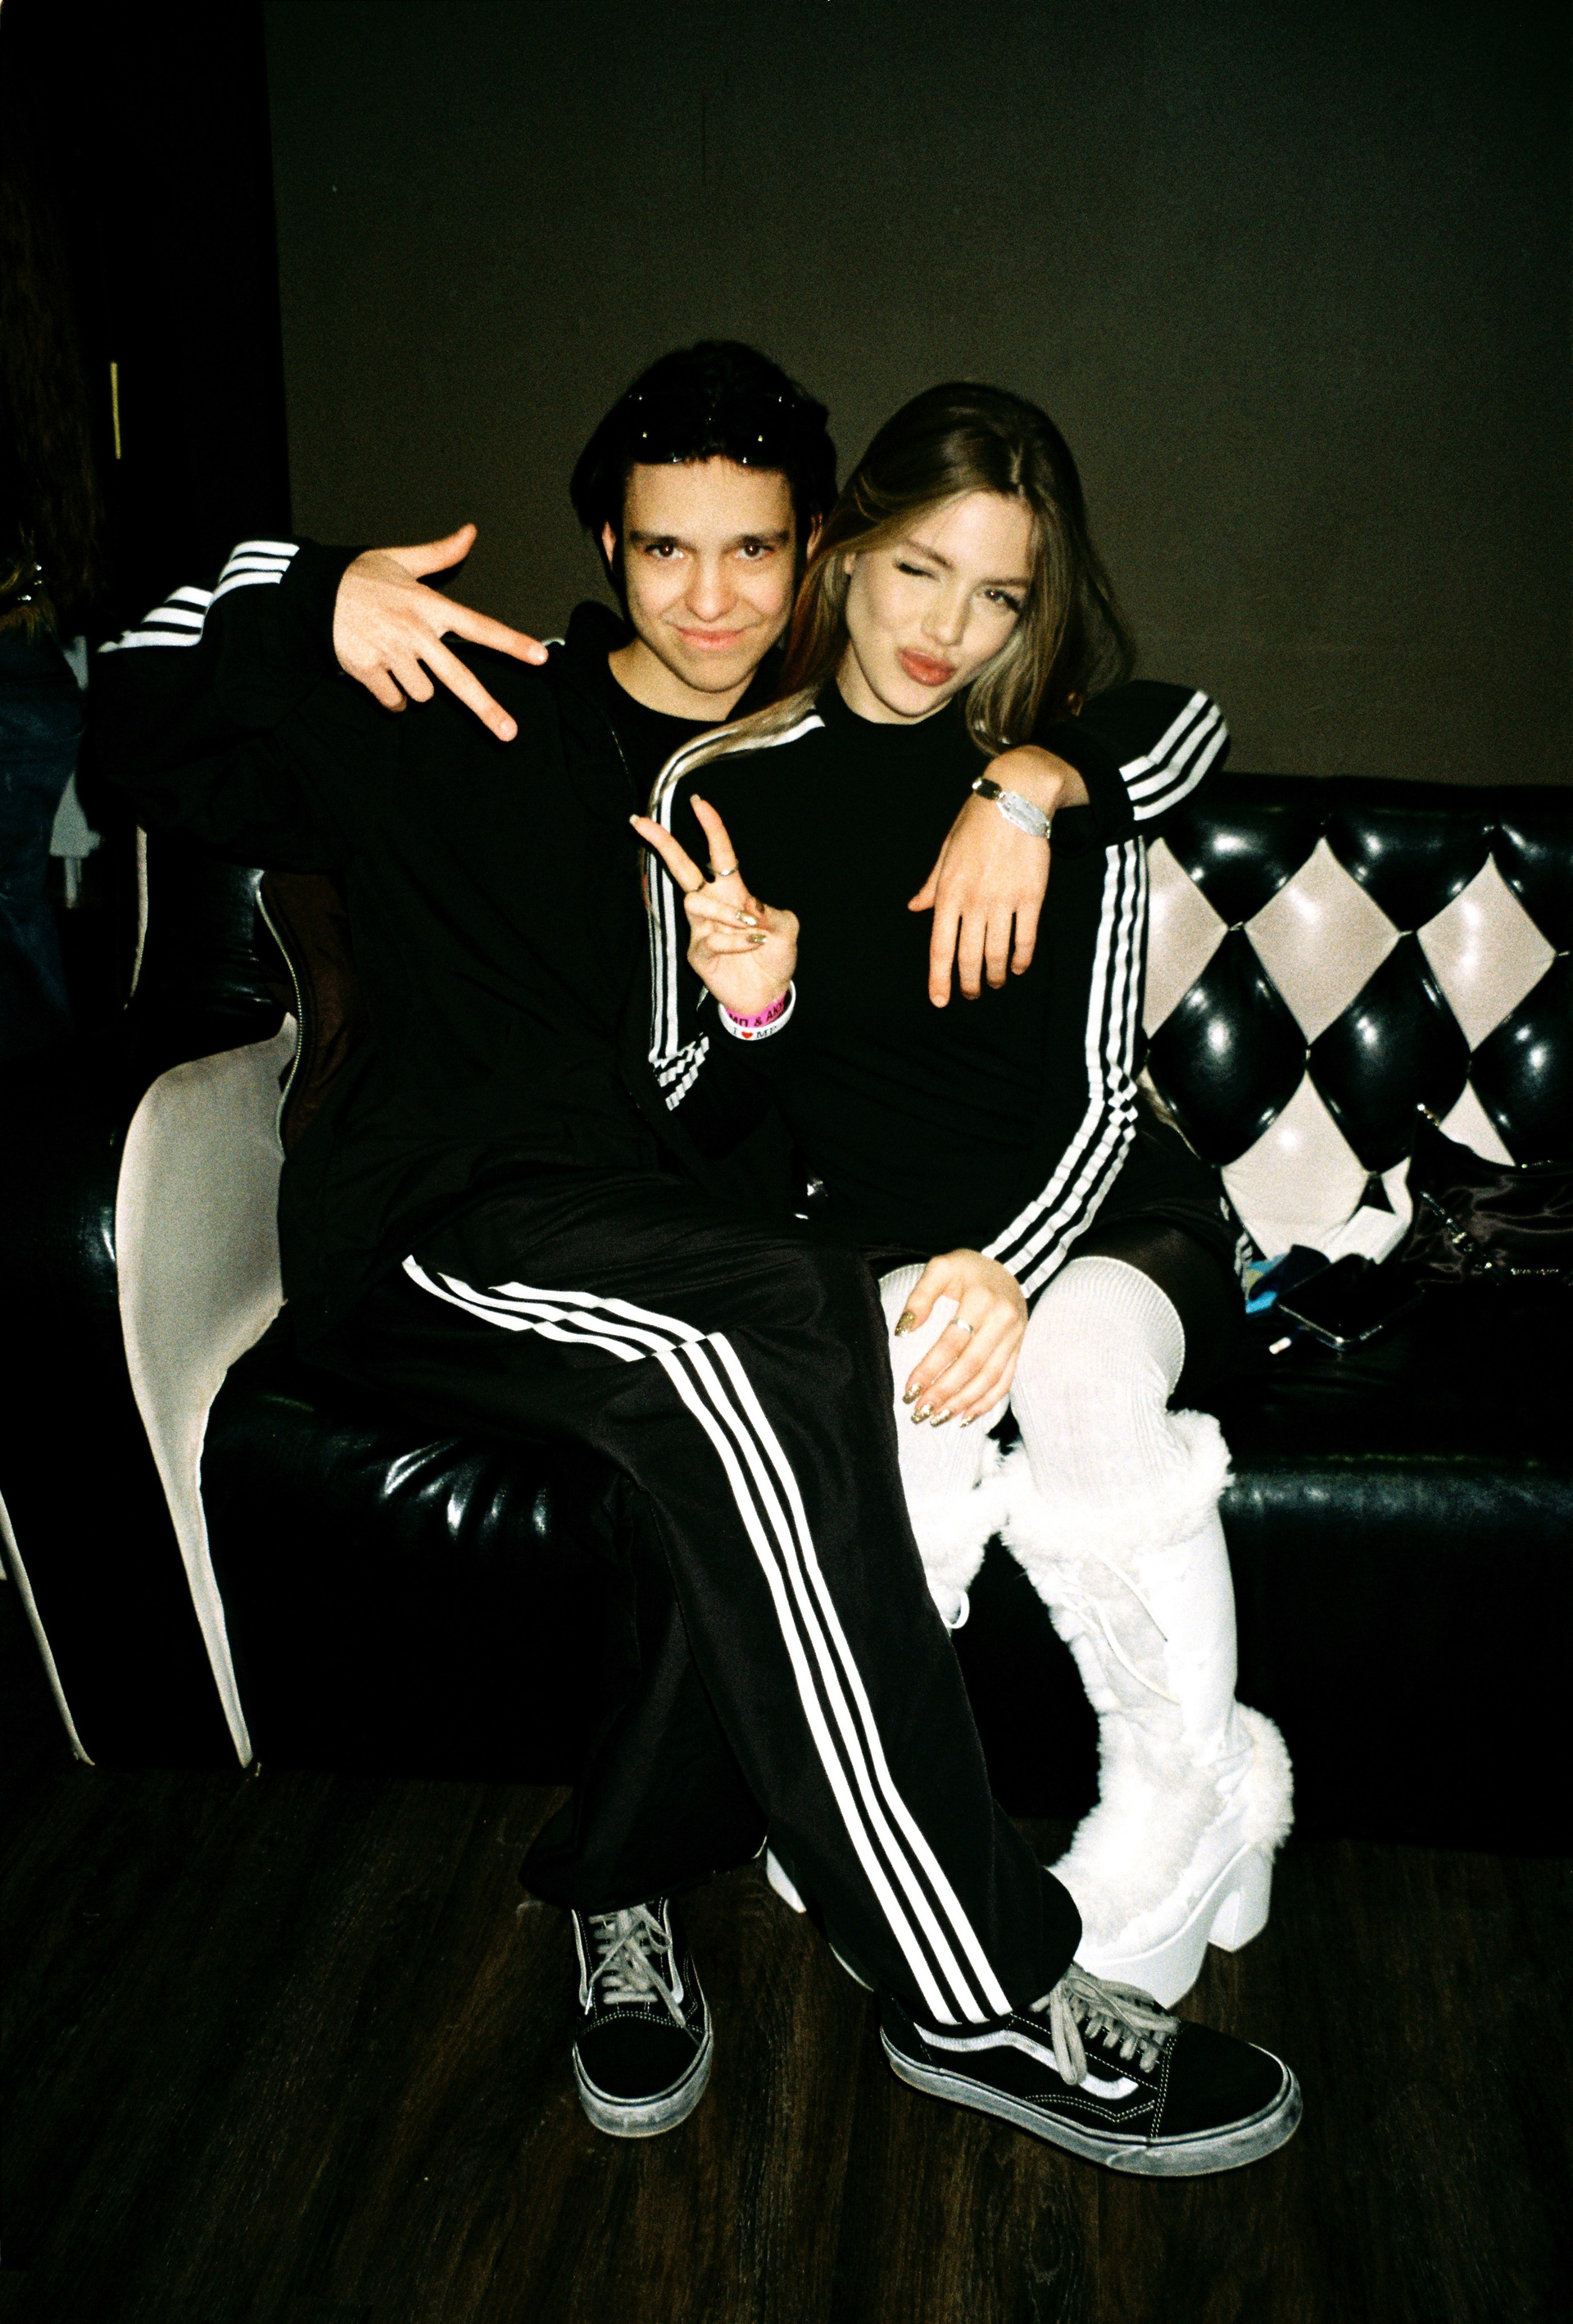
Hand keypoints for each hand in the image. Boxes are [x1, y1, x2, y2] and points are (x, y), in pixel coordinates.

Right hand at [333, 524, 547, 741]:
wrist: (311, 594)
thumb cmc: (359, 576)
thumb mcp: (401, 560)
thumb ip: (440, 554)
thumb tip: (470, 532)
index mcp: (429, 606)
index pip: (479, 627)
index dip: (511, 643)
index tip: (540, 657)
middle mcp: (416, 632)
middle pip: (459, 678)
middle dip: (486, 709)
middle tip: (509, 733)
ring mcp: (392, 654)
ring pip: (423, 694)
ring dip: (415, 688)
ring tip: (396, 661)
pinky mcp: (369, 671)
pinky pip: (394, 702)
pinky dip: (392, 697)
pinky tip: (380, 676)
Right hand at [630, 797, 798, 1018]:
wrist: (769, 993)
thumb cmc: (775, 955)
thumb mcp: (786, 928)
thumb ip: (772, 912)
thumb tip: (749, 907)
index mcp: (733, 892)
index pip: (717, 853)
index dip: (710, 827)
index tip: (697, 801)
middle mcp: (712, 905)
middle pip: (680, 868)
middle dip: (662, 844)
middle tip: (639, 821)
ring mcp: (701, 929)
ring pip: (695, 902)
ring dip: (726, 912)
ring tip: (753, 929)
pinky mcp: (698, 953)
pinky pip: (709, 938)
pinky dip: (735, 940)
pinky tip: (752, 946)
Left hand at [894, 1249, 1027, 1423]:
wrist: (1008, 1267)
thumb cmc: (968, 1268)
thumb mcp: (941, 1267)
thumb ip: (920, 1295)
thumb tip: (904, 1330)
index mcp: (982, 1299)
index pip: (952, 1342)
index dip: (930, 1369)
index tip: (910, 1389)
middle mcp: (1003, 1320)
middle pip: (971, 1365)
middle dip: (945, 1392)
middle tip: (921, 1412)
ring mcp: (1014, 1337)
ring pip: (989, 1378)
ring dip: (963, 1402)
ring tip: (938, 1418)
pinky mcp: (1018, 1348)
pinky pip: (1004, 1381)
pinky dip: (986, 1402)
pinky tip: (966, 1416)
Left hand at [907, 745, 1086, 1005]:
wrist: (1016, 798)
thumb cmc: (976, 823)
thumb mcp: (945, 852)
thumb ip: (932, 885)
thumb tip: (915, 908)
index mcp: (948, 892)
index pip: (940, 948)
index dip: (939, 979)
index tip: (941, 1001)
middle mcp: (974, 902)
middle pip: (969, 957)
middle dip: (970, 983)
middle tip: (973, 994)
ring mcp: (1004, 901)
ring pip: (998, 953)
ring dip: (996, 974)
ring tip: (996, 982)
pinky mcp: (1031, 896)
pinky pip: (1026, 938)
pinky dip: (1022, 958)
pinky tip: (1019, 967)